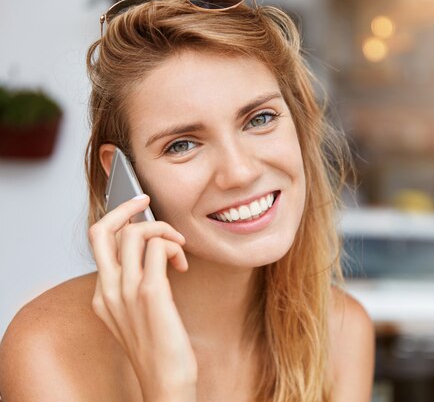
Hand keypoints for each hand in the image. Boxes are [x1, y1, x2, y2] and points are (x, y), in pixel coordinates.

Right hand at [88, 194, 197, 401]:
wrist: (165, 382)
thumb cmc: (159, 348)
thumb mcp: (137, 314)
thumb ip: (135, 284)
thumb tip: (153, 253)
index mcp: (102, 294)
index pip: (99, 241)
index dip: (119, 219)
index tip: (138, 210)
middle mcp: (108, 290)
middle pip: (101, 230)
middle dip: (126, 207)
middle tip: (148, 202)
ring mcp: (126, 292)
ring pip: (133, 233)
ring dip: (161, 229)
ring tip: (177, 246)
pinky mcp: (150, 294)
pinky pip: (157, 249)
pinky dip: (172, 246)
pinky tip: (182, 263)